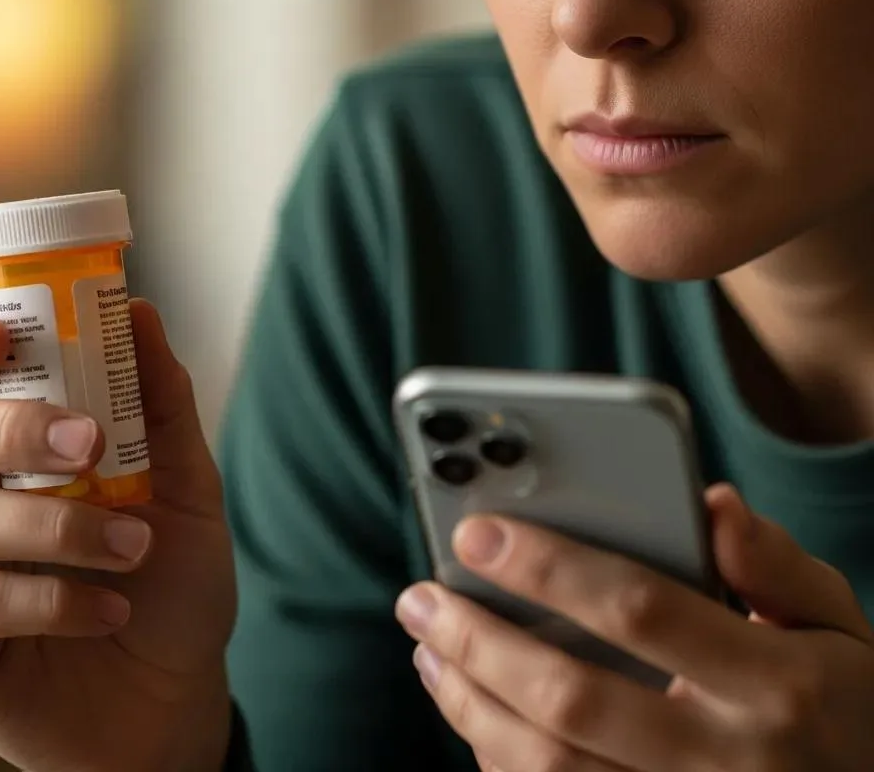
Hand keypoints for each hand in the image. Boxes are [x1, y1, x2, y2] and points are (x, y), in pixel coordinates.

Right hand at [0, 300, 235, 771]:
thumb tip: (136, 311)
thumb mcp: (186, 480)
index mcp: (4, 447)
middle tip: (90, 446)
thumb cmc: (168, 577)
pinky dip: (55, 600)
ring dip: (60, 528)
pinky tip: (107, 610)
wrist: (171, 691)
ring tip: (133, 548)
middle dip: (11, 429)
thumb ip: (158, 400)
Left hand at [395, 485, 873, 771]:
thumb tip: (710, 505)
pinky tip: (471, 710)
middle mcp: (723, 759)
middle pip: (572, 698)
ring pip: (551, 766)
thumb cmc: (848, 708)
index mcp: (773, 683)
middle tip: (420, 596)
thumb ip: (777, 564)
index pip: (639, 610)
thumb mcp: (840, 626)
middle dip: (480, 642)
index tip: (475, 532)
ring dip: (471, 705)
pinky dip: (501, 760)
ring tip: (427, 649)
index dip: (549, 568)